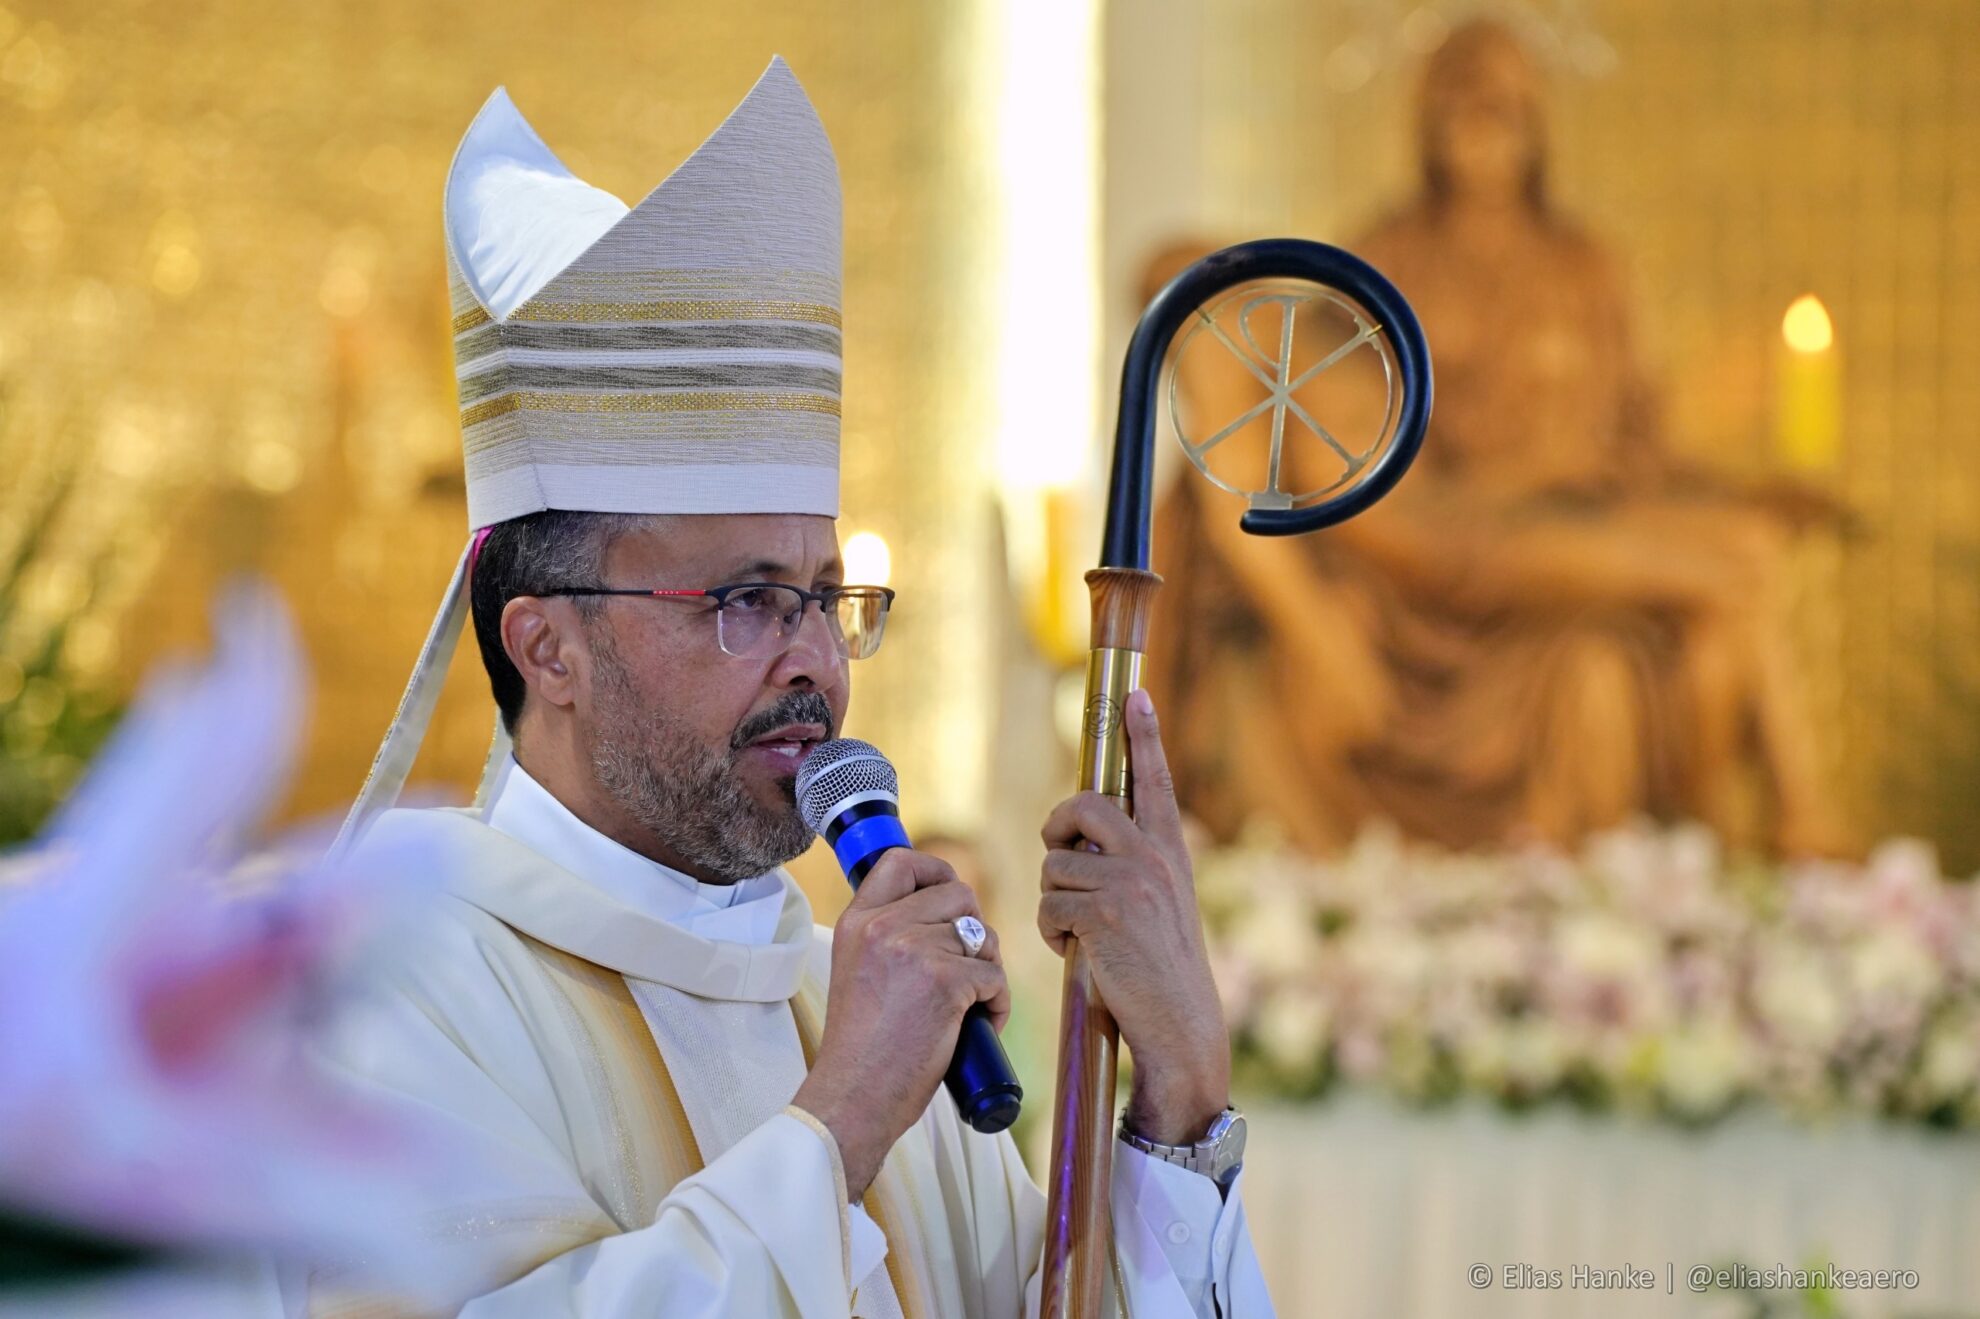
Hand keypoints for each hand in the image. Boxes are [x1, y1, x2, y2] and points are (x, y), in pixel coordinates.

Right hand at [791, 849, 1006, 1197]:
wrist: (853, 1096)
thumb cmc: (862, 1048)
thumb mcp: (858, 971)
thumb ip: (886, 939)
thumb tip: (943, 917)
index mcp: (857, 921)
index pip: (901, 861)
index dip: (936, 871)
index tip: (949, 899)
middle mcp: (884, 926)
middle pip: (959, 894)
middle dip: (975, 929)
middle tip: (968, 968)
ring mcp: (915, 950)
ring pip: (983, 936)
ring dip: (989, 969)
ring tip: (972, 1004)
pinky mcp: (946, 982)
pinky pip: (996, 975)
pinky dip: (998, 1003)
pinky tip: (981, 1025)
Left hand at [1038, 688, 1230, 1145]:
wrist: (1179, 1024)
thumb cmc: (1159, 971)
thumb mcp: (1159, 906)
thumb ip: (1131, 867)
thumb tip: (1078, 842)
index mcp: (1171, 851)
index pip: (1155, 781)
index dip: (1143, 737)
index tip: (1136, 696)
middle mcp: (1155, 857)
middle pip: (1083, 808)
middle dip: (1057, 831)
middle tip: (1060, 858)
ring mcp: (1131, 882)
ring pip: (1056, 867)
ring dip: (1054, 902)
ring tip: (1081, 933)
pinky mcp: (1104, 912)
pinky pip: (1049, 905)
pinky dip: (1052, 932)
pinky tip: (1079, 953)